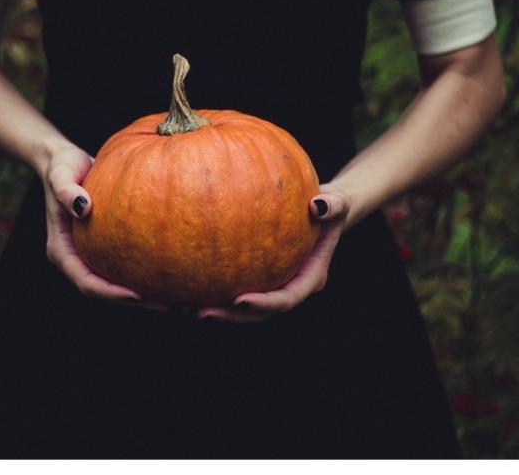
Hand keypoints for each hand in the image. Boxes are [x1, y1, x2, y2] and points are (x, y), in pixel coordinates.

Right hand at [43, 145, 167, 311]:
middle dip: (135, 301)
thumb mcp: (60, 174)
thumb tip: (83, 208)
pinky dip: (147, 271)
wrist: (66, 161)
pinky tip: (174, 269)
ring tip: (178, 296)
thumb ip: (66, 190)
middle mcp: (77, 258)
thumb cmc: (62, 166)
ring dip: (145, 293)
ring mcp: (92, 254)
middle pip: (105, 290)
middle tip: (169, 305)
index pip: (86, 282)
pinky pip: (128, 264)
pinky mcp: (107, 246)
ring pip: (118, 282)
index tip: (136, 295)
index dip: (110, 293)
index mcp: (62, 251)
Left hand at [196, 184, 351, 322]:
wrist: (320, 211)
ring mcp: (271, 284)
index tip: (240, 300)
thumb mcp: (337, 202)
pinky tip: (182, 284)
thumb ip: (332, 205)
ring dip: (216, 309)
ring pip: (241, 307)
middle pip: (259, 313)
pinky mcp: (254, 276)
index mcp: (309, 278)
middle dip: (231, 317)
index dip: (264, 304)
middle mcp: (288, 287)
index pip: (286, 299)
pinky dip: (209, 288)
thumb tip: (317, 205)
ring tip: (183, 307)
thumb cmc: (328, 205)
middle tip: (202, 313)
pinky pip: (230, 285)